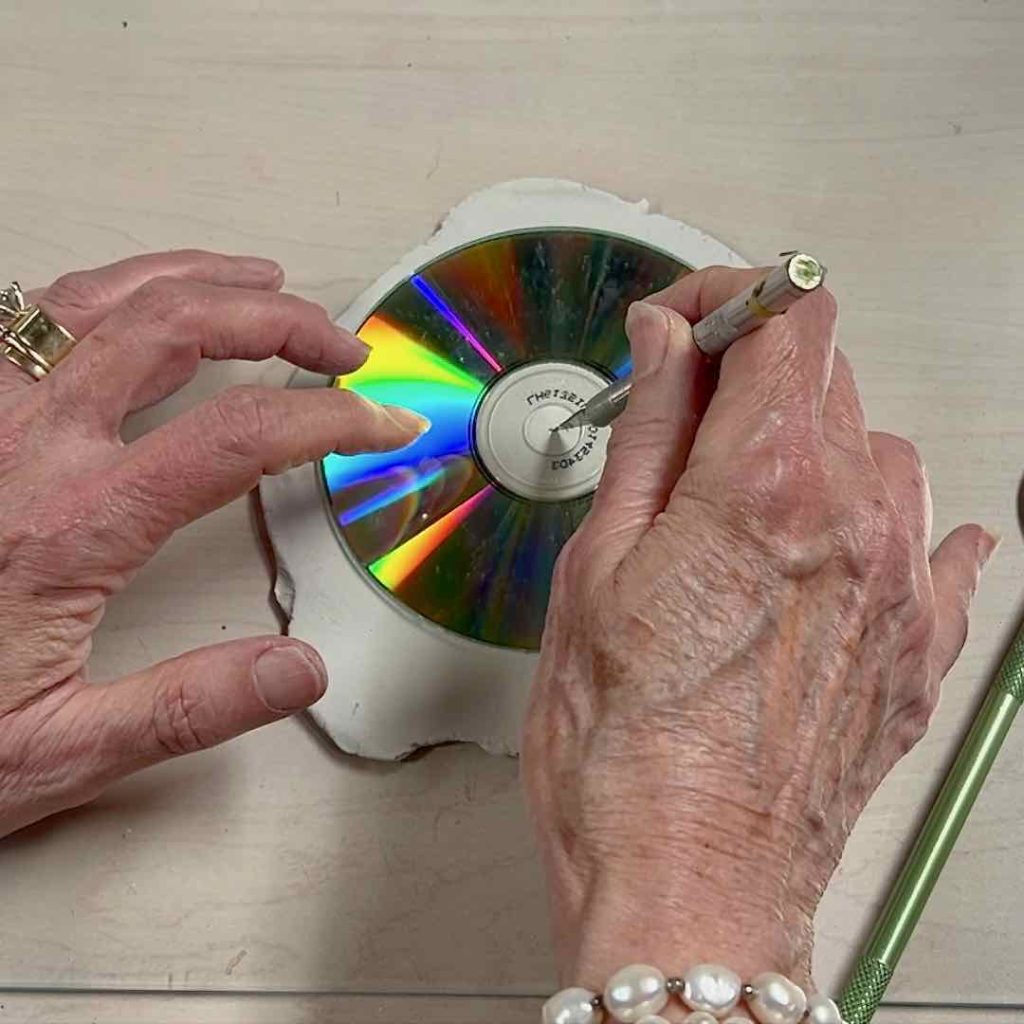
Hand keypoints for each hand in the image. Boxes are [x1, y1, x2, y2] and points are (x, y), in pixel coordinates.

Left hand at [0, 250, 424, 837]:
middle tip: (342, 344)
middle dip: (278, 319)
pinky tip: (138, 303)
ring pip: (96, 294)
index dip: (329, 418)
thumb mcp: (58, 750)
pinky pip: (27, 312)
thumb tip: (303, 667)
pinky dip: (106, 287)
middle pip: (173, 327)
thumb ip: (190, 708)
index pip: (237, 435)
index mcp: (69, 524)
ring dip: (196, 278)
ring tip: (265, 282)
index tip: (382, 424)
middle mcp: (24, 444)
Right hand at [522, 267, 994, 995]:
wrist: (688, 882)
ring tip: (748, 492)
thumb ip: (648, 432)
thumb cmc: (624, 749)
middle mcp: (855, 523)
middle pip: (829, 375)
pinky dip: (891, 519)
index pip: (786, 315)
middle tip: (687, 413)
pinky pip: (939, 544)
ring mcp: (900, 588)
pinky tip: (855, 539)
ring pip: (882, 449)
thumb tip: (663, 344)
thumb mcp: (599, 564)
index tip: (692, 320)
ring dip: (815, 443)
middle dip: (752, 372)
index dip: (732, 296)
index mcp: (767, 484)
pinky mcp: (917, 649)